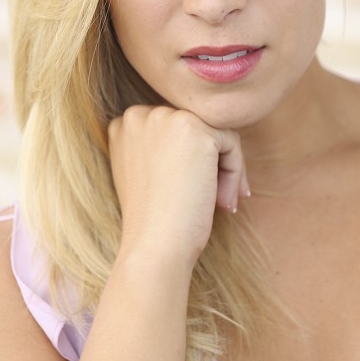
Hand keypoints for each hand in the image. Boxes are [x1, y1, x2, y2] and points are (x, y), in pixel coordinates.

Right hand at [108, 106, 248, 269]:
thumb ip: (161, 147)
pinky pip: (231, 142)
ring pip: (215, 132)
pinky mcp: (193, 127)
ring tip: (223, 203)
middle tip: (216, 200)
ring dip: (225, 169)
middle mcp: (138, 114)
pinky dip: (236, 172)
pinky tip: (224, 201)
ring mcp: (165, 117)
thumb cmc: (153, 220)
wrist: (154, 246)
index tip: (195, 191)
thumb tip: (204, 139)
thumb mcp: (146, 173)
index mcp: (123, 125)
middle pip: (195, 126)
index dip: (190, 160)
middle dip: (210, 163)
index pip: (173, 129)